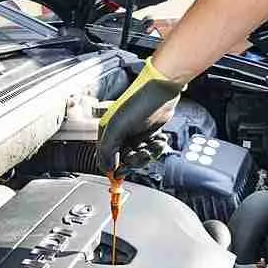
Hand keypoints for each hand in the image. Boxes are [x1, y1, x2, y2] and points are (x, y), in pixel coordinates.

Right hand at [96, 58, 181, 176]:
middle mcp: (120, 135)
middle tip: (143, 152)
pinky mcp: (148, 134)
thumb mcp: (117, 127)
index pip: (106, 159)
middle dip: (135, 160)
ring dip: (148, 154)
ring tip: (154, 144)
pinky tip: (159, 140)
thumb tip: (108, 168)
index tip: (120, 176)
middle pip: (125, 161)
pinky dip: (156, 148)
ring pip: (139, 157)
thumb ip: (108, 150)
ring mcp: (134, 135)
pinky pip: (150, 150)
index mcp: (107, 133)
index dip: (114, 169)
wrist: (161, 91)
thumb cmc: (138, 103)